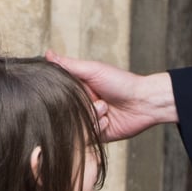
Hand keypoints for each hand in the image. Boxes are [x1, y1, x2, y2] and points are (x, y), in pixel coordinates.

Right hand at [45, 51, 177, 140]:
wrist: (144, 103)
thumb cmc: (121, 83)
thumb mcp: (93, 70)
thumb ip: (69, 65)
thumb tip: (47, 53)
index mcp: (78, 89)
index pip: (57, 93)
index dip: (60, 93)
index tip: (69, 89)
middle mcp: (81, 105)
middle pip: (64, 111)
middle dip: (79, 106)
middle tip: (94, 98)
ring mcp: (88, 121)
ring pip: (75, 125)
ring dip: (91, 116)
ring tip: (106, 107)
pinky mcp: (97, 135)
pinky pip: (86, 137)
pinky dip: (98, 127)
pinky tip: (109, 119)